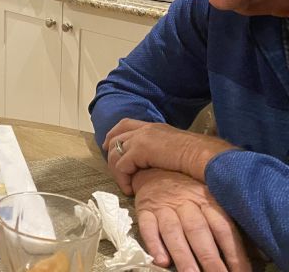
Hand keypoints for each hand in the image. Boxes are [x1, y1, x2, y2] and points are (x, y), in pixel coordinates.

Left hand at [103, 119, 234, 192]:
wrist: (204, 156)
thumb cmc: (198, 156)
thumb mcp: (176, 148)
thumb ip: (163, 149)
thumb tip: (159, 160)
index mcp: (154, 126)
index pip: (126, 123)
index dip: (114, 133)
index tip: (108, 145)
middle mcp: (145, 129)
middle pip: (116, 136)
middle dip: (109, 149)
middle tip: (110, 165)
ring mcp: (141, 138)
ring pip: (116, 152)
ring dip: (117, 171)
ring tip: (125, 185)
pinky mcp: (139, 150)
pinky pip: (121, 166)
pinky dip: (122, 179)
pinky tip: (130, 189)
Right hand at [132, 169, 249, 271]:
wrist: (152, 168)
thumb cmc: (187, 190)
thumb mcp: (209, 199)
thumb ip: (226, 224)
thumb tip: (257, 253)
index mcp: (207, 199)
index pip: (223, 227)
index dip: (233, 252)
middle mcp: (186, 202)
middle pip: (198, 231)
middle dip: (209, 257)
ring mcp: (164, 206)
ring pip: (173, 231)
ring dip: (182, 255)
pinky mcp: (144, 209)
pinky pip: (147, 226)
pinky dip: (153, 243)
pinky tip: (161, 260)